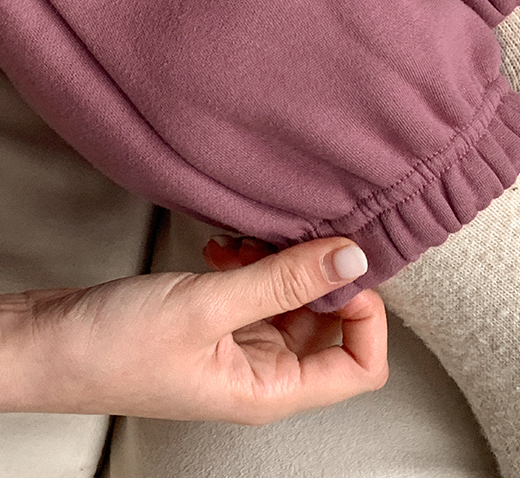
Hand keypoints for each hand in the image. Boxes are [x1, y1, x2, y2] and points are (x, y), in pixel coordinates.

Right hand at [1, 237, 387, 424]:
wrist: (44, 345)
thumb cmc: (109, 348)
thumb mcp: (205, 306)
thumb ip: (282, 281)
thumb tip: (351, 259)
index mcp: (269, 389)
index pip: (358, 367)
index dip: (364, 317)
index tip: (344, 270)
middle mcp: (261, 372)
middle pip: (331, 326)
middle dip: (319, 279)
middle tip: (296, 242)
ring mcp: (238, 345)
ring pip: (292, 300)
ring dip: (280, 265)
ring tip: (249, 244)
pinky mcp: (216, 320)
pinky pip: (258, 288)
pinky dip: (251, 263)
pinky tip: (224, 247)